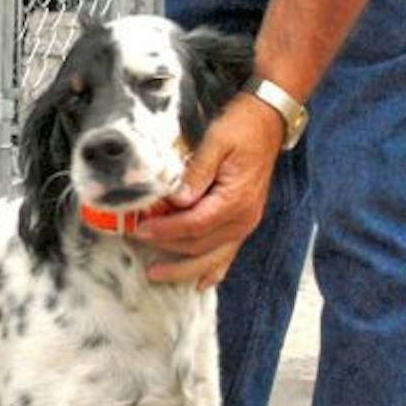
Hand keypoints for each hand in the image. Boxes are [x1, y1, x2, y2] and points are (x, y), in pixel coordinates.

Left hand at [133, 95, 284, 288]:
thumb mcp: (216, 141)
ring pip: (212, 257)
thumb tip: (176, 200)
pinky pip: (228, 254)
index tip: (140, 228)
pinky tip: (200, 282)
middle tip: (137, 239)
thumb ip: (196, 172)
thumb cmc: (241, 128)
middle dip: (166, 246)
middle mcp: (243, 219)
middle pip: (200, 245)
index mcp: (235, 200)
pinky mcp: (244, 223)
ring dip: (183, 268)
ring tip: (156, 272)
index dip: (165, 230)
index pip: (194, 224)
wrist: (267, 122)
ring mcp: (246, 224)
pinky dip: (213, 270)